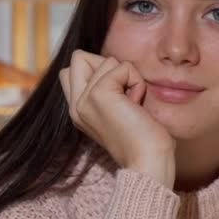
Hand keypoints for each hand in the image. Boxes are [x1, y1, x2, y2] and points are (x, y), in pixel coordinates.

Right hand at [59, 50, 175, 188]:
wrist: (148, 161)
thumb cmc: (143, 138)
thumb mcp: (116, 110)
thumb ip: (105, 90)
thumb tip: (112, 64)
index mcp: (77, 110)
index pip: (70, 69)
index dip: (96, 71)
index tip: (115, 94)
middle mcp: (75, 105)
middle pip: (79, 57)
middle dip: (107, 67)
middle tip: (122, 95)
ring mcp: (84, 99)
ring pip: (107, 60)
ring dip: (128, 77)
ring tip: (132, 105)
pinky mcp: (99, 94)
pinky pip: (123, 67)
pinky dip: (136, 81)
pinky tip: (136, 105)